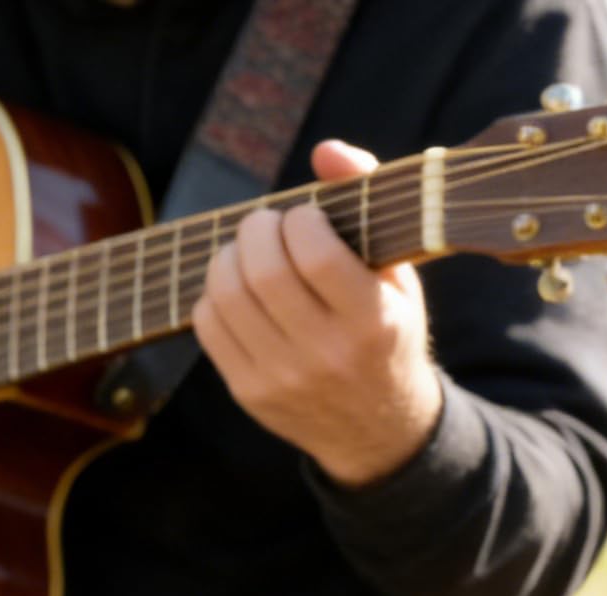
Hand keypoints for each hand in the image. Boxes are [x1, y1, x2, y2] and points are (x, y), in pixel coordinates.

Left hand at [192, 140, 443, 485]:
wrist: (381, 434)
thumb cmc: (387, 335)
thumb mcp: (398, 275)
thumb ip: (368, 200)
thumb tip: (325, 150)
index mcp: (373, 323)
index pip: (313, 251)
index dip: (299, 220)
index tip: (305, 220)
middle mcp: (328, 355)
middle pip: (262, 269)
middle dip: (257, 230)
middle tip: (269, 228)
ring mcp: (285, 378)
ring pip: (227, 293)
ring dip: (230, 258)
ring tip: (251, 256)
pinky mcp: (252, 393)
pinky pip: (208, 323)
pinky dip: (215, 296)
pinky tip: (242, 295)